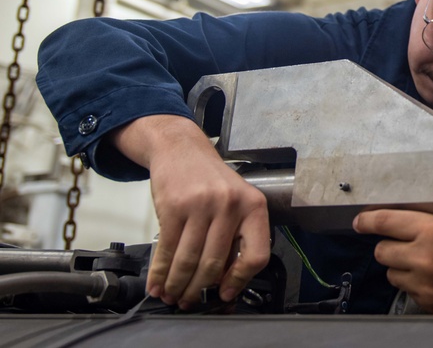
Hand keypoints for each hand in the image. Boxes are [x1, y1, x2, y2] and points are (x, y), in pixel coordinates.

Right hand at [113, 115, 270, 308]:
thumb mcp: (236, 202)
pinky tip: (157, 283)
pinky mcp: (174, 207)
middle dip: (199, 290)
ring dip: (178, 285)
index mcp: (254, 207)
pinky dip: (160, 272)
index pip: (256, 255)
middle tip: (189, 302)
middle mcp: (231, 205)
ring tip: (172, 297)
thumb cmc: (211, 181)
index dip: (240, 280)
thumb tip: (225, 281)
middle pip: (216, 262)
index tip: (225, 294)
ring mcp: (202, 205)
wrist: (182, 150)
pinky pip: (167, 249)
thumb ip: (236, 235)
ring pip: (190, 259)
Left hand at [353, 209, 432, 313]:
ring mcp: (427, 287)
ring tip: (429, 263)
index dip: (368, 220)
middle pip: (382, 251)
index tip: (361, 221)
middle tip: (407, 242)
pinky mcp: (432, 306)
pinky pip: (410, 294)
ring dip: (403, 267)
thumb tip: (407, 227)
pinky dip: (418, 286)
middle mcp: (425, 259)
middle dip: (391, 245)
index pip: (386, 221)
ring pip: (393, 274)